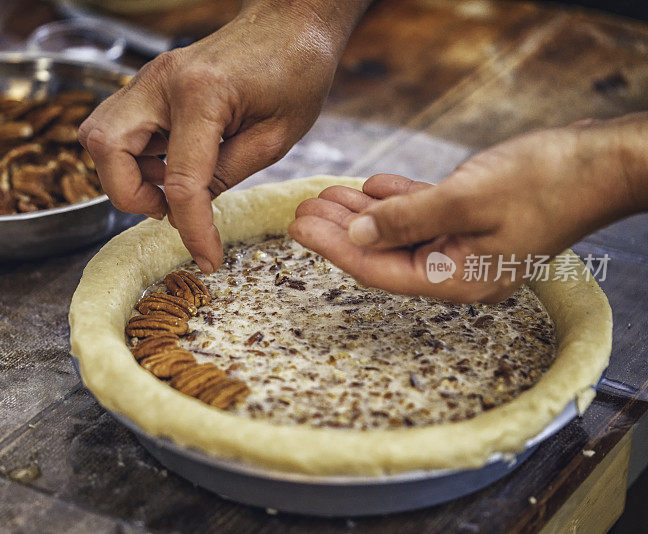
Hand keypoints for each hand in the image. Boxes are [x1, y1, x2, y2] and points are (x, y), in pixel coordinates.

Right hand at [79, 1, 369, 272]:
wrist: (291, 22)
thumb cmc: (296, 71)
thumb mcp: (275, 136)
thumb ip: (225, 174)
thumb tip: (189, 208)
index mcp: (202, 94)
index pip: (181, 180)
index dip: (192, 230)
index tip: (207, 259)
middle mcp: (162, 81)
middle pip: (105, 147)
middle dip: (128, 193)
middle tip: (168, 208)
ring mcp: (150, 78)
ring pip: (101, 135)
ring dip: (127, 173)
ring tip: (173, 184)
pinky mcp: (150, 83)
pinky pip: (119, 127)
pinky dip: (135, 156)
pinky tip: (171, 162)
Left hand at [290, 117, 647, 302]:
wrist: (602, 162)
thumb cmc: (546, 181)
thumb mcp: (467, 198)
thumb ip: (406, 219)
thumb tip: (357, 234)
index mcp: (455, 278)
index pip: (377, 269)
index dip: (332, 248)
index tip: (297, 228)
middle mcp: (456, 269)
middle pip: (383, 253)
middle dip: (340, 230)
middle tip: (302, 209)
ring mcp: (466, 246)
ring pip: (400, 232)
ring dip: (362, 213)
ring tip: (324, 195)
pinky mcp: (474, 221)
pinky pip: (424, 216)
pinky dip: (397, 201)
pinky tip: (371, 188)